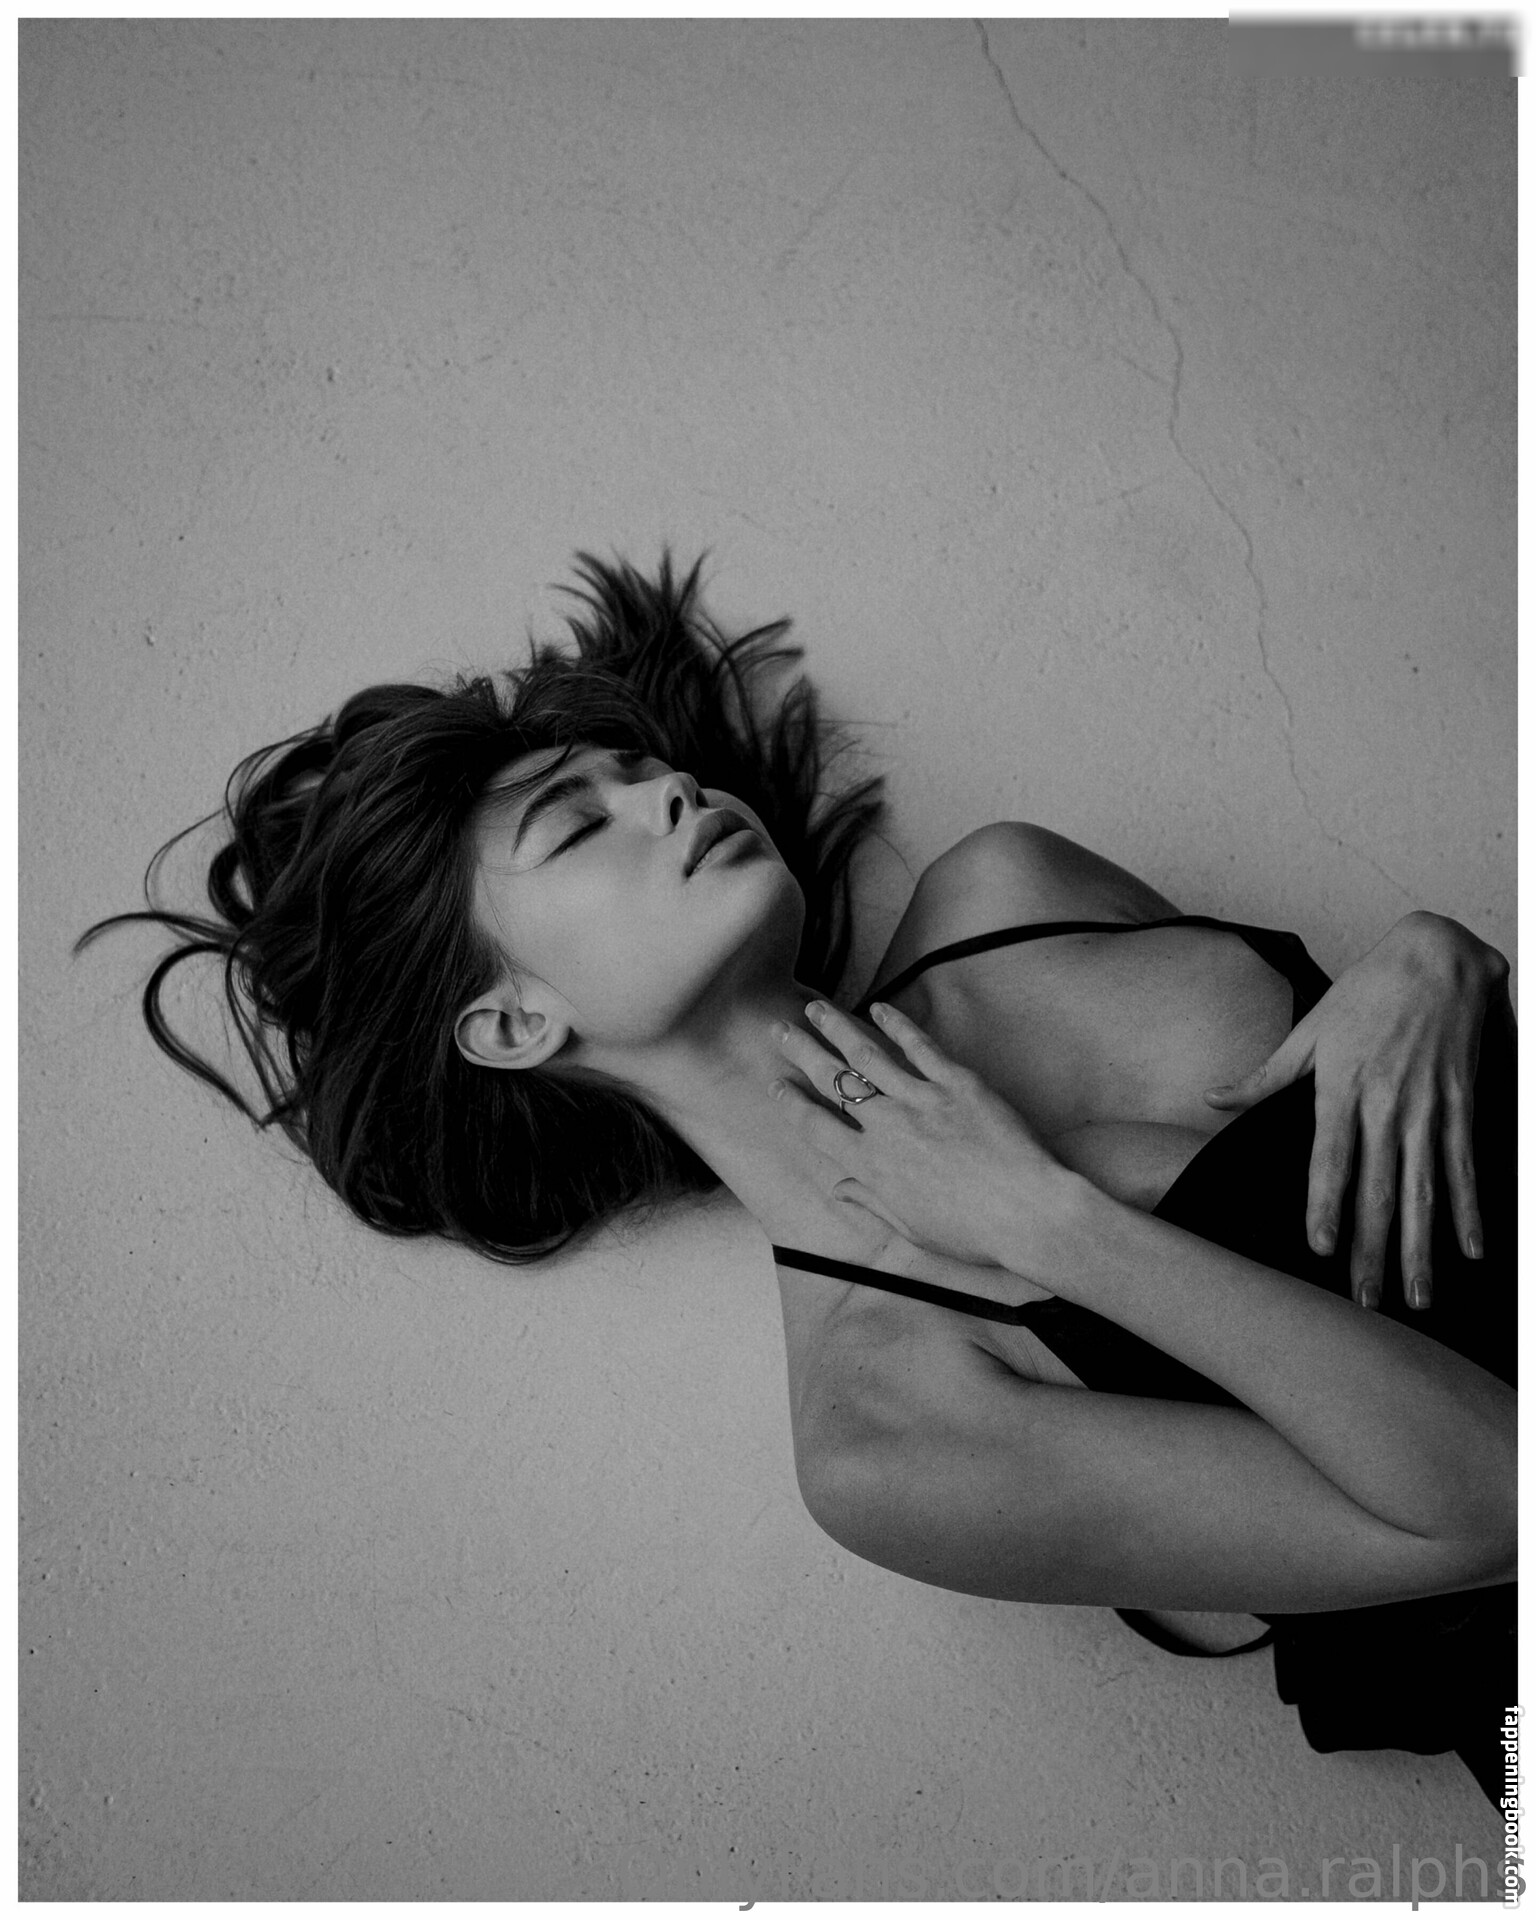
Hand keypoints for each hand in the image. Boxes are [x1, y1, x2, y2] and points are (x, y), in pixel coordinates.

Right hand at [769, 998, 1068, 1268]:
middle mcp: (888, 1128)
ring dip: (837, 1029)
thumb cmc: (972, 1231)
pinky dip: (897, 1025)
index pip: (817, 1128)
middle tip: (780, 1031)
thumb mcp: (912, 1227)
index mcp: (872, 1167)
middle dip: (803, 1053)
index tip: (777, 1085)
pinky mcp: (957, 1084)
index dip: (792, 1105)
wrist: (1026, 1211)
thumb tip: (840, 1189)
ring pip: (868, 1056)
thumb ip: (872, 1201)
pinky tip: (879, 1009)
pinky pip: (920, 1048)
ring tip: (815, 1009)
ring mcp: (922, 1100)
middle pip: (833, 1082)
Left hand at [1203, 912, 1508, 1311]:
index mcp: (1343, 1089)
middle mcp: (1387, 1105)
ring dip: (1421, 1246)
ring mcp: (1429, 1108)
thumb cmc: (1369, 991)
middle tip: (1366, 1300)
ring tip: (1416, 1295)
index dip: (1326, 1204)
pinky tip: (1470, 1249)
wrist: (1438, 955)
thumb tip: (1213, 1099)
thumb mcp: (1310, 1030)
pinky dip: (1468, 1209)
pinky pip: (1465, 1165)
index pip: (1330, 1160)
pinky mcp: (1464, 1103)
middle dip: (1371, 1248)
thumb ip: (1264, 1077)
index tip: (1321, 1247)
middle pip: (1377, 1189)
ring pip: (1423, 1189)